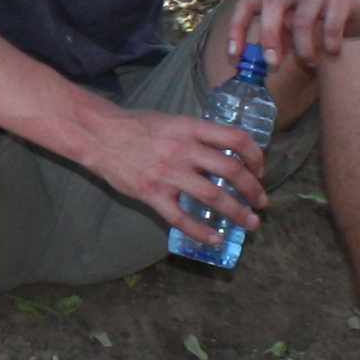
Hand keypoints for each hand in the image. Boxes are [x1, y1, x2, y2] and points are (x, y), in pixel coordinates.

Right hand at [76, 103, 266, 252]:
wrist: (98, 135)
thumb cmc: (135, 126)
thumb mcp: (172, 120)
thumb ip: (197, 135)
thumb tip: (224, 151)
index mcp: (190, 128)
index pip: (236, 138)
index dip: (255, 156)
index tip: (260, 169)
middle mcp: (184, 149)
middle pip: (231, 170)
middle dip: (253, 190)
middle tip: (262, 202)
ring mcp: (168, 173)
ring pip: (213, 196)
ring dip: (237, 212)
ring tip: (251, 223)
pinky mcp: (152, 194)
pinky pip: (181, 218)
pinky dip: (201, 231)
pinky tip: (215, 239)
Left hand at [219, 0, 359, 73]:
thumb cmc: (325, 20)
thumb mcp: (297, 29)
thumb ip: (279, 38)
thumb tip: (259, 62)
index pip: (248, 4)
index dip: (237, 29)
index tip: (234, 55)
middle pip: (272, 5)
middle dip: (269, 37)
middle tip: (273, 63)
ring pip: (301, 21)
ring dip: (304, 50)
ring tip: (311, 62)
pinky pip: (330, 26)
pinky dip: (329, 45)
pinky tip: (334, 51)